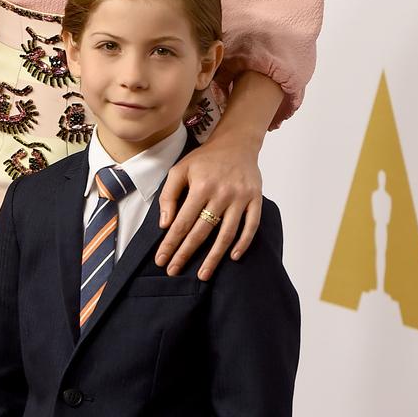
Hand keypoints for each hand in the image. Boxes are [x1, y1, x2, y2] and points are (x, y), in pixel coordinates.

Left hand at [155, 133, 262, 280]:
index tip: (162, 260)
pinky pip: (251, 226)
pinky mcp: (255, 199)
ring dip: (214, 257)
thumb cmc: (205, 159)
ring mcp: (240, 197)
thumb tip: (165, 224)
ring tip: (203, 274)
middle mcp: (221, 193)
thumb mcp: (180, 169)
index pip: (182, 222)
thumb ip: (169, 195)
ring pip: (226, 234)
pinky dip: (243, 243)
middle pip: (202, 231)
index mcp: (200, 186)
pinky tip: (233, 257)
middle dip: (186, 254)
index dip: (171, 243)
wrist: (236, 143)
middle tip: (174, 271)